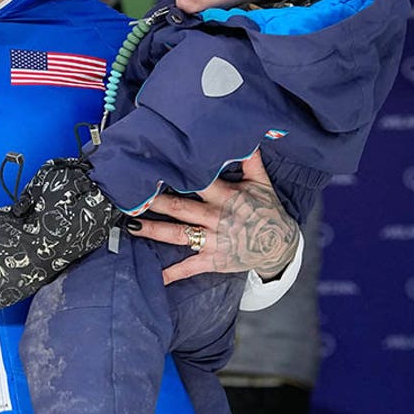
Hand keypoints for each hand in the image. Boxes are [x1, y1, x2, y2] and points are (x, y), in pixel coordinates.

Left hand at [132, 154, 299, 285]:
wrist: (281, 246)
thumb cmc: (268, 211)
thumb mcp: (262, 183)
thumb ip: (250, 161)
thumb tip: (246, 136)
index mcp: (226, 197)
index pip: (200, 182)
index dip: (180, 175)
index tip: (158, 168)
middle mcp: (217, 218)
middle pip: (182, 208)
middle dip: (157, 202)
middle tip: (132, 197)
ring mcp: (213, 241)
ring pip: (179, 234)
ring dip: (155, 230)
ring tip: (132, 225)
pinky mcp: (213, 260)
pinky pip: (190, 267)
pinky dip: (173, 274)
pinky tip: (155, 277)